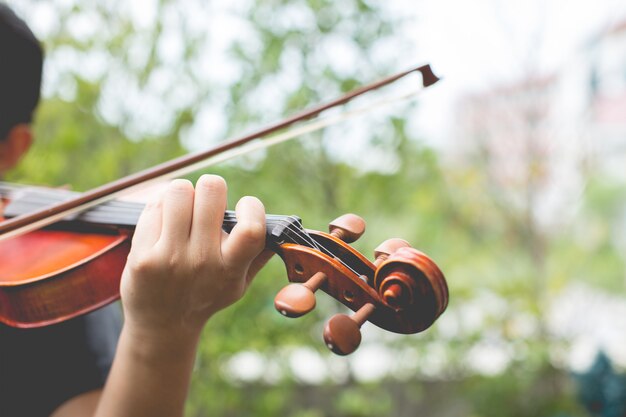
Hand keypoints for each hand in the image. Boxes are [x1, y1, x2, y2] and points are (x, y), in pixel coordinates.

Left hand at [120, 174, 266, 337]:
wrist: (163, 324)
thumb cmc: (206, 295)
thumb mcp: (238, 284)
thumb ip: (258, 256)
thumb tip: (280, 229)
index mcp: (231, 267)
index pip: (251, 227)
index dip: (251, 206)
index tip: (243, 208)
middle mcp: (202, 261)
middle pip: (210, 190)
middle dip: (211, 188)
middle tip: (207, 201)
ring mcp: (170, 257)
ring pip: (179, 190)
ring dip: (184, 193)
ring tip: (183, 208)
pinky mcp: (143, 255)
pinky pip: (154, 206)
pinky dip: (161, 206)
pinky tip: (164, 220)